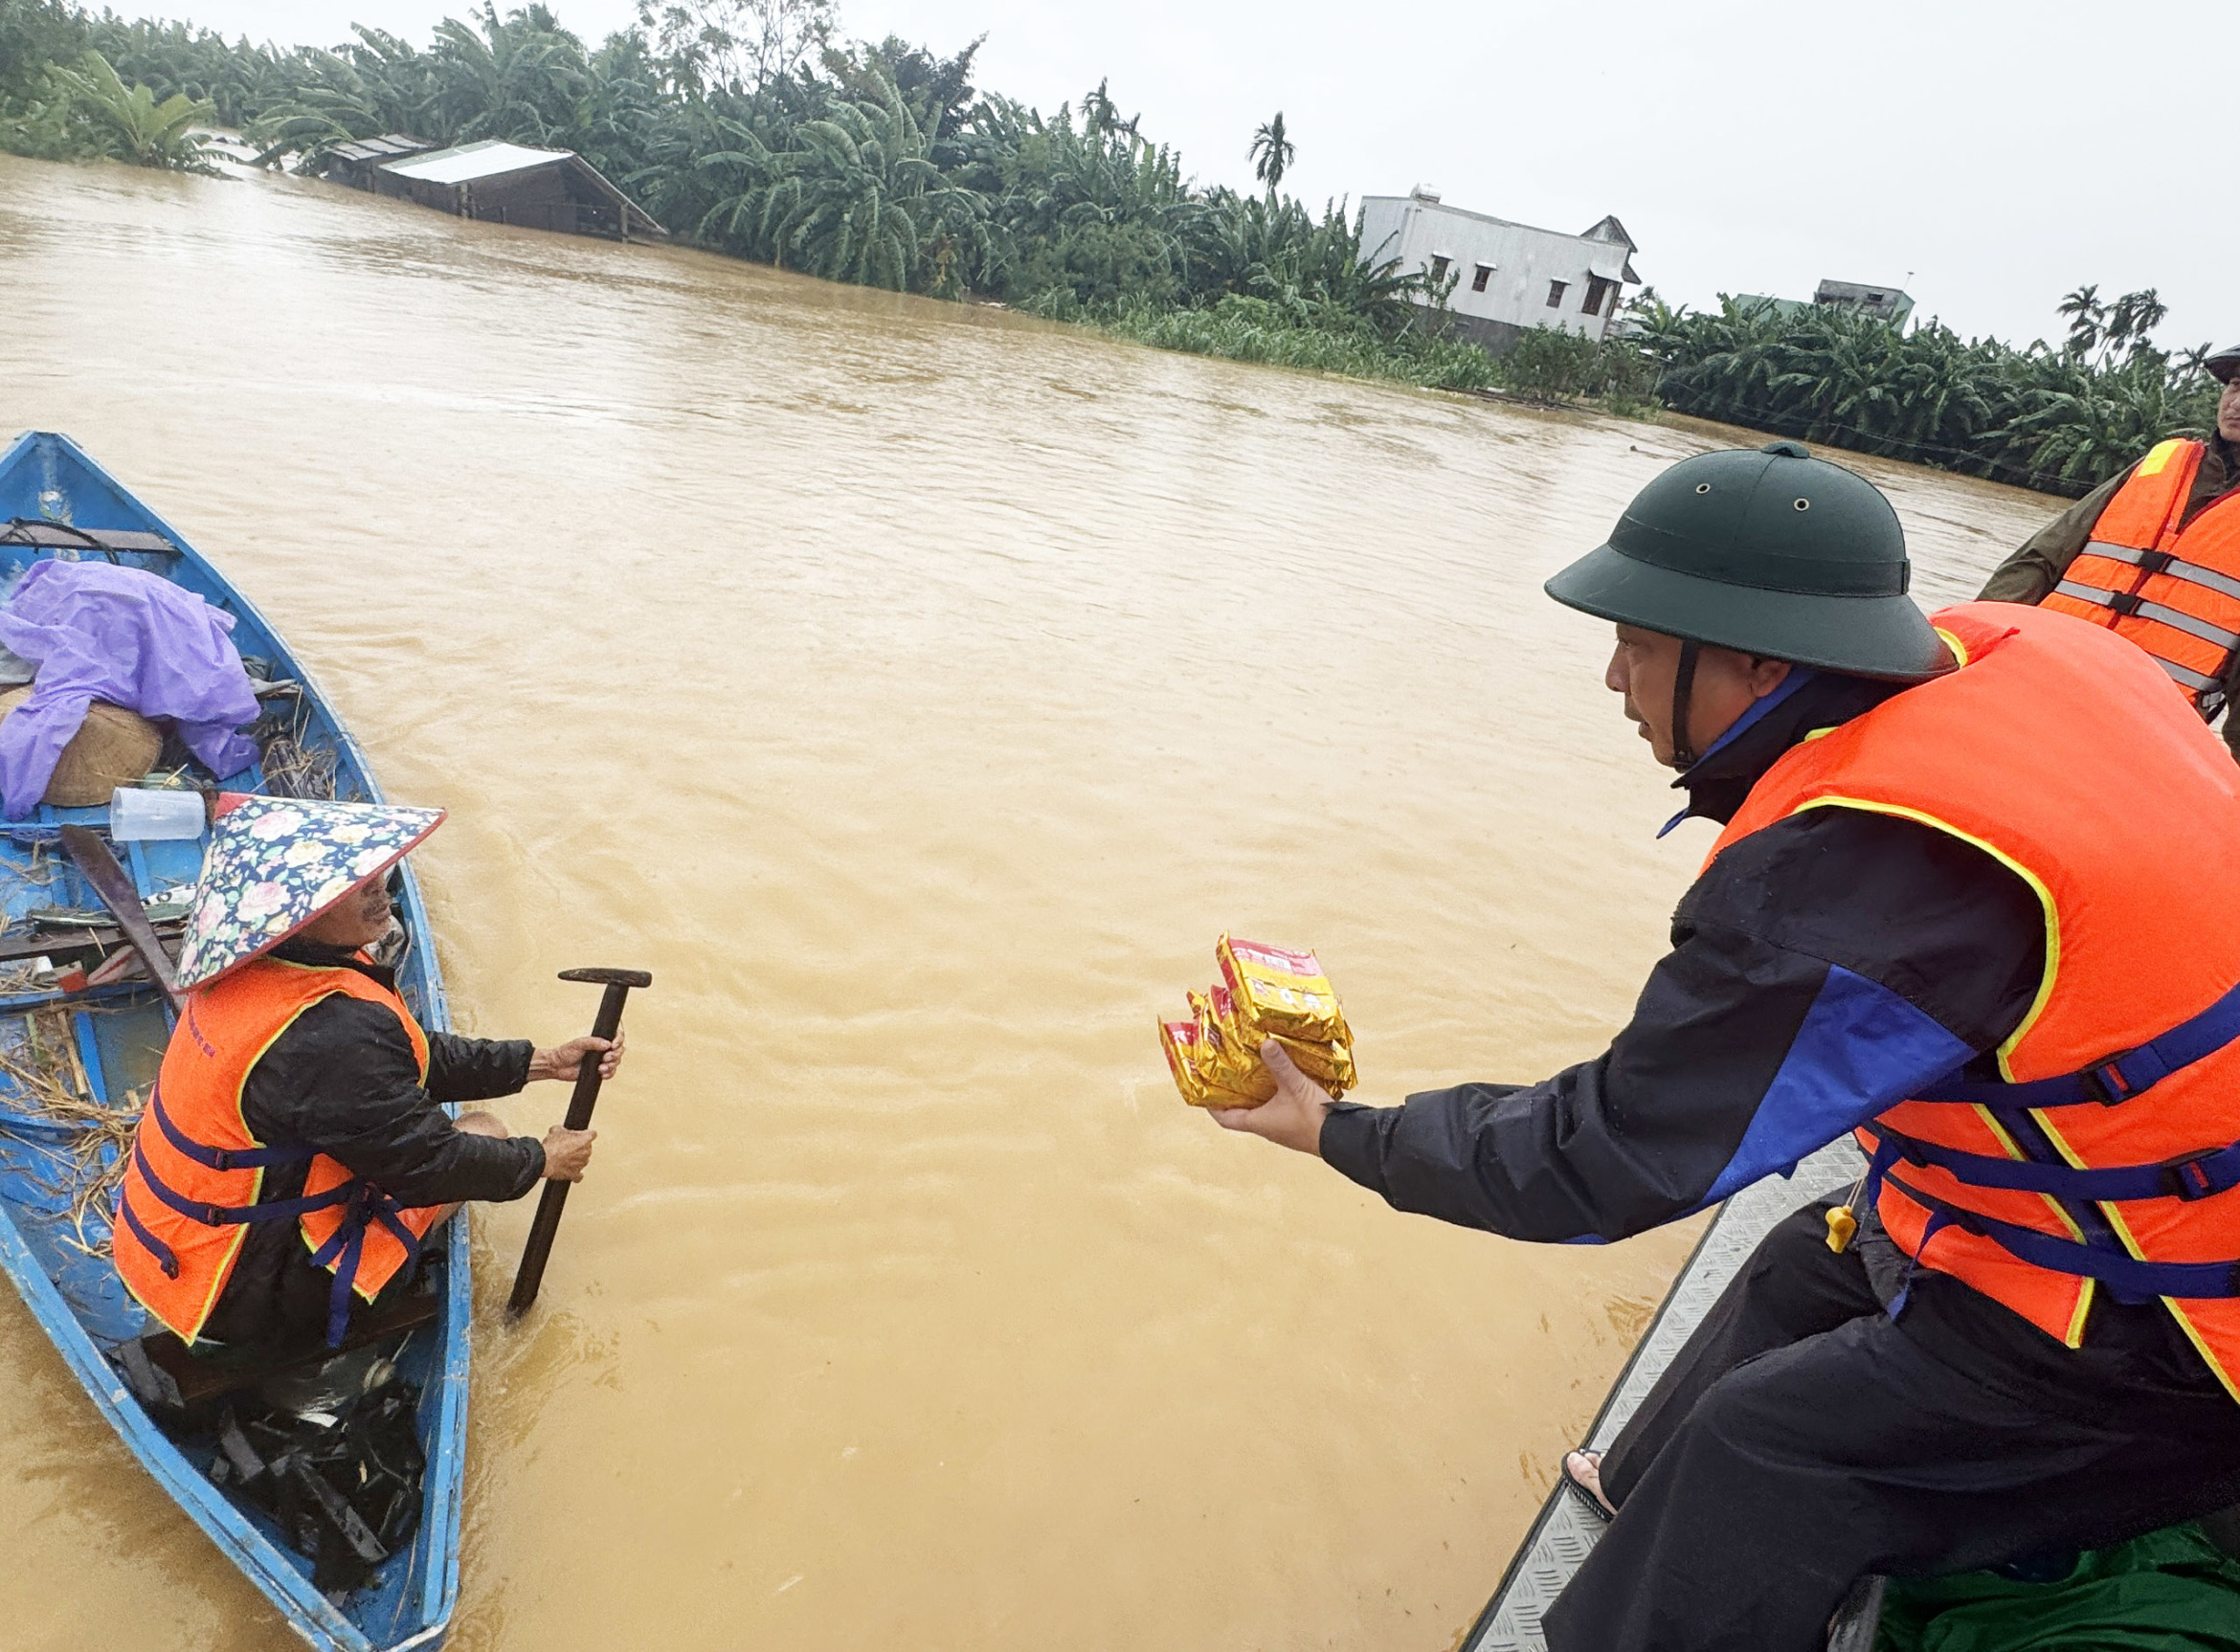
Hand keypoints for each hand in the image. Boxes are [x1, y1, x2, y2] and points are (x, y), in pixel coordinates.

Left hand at [530, 1030, 624, 1083]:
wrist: (558, 1066)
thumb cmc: (566, 1052)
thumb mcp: (579, 1044)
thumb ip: (593, 1042)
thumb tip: (608, 1044)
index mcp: (600, 1038)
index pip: (617, 1035)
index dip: (619, 1039)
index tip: (614, 1045)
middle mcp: (603, 1048)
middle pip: (620, 1050)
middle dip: (615, 1055)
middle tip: (605, 1058)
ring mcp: (603, 1060)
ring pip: (617, 1062)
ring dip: (611, 1065)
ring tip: (600, 1068)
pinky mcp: (600, 1071)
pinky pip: (611, 1073)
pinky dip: (609, 1074)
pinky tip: (601, 1074)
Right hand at [540, 1125, 595, 1180]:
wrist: (545, 1160)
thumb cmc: (552, 1146)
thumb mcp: (556, 1130)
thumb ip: (564, 1130)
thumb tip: (561, 1131)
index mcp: (585, 1139)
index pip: (592, 1134)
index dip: (585, 1134)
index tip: (581, 1136)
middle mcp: (587, 1151)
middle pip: (587, 1147)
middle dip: (578, 1147)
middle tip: (567, 1146)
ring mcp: (582, 1163)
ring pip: (583, 1160)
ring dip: (576, 1159)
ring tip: (565, 1157)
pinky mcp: (575, 1174)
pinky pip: (579, 1175)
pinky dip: (575, 1173)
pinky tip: (571, 1170)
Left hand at [1208, 1040, 1334, 1156]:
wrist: (1343, 1138)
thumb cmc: (1313, 1118)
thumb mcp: (1295, 1086)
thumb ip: (1280, 1064)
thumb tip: (1265, 1042)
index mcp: (1259, 1123)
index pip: (1226, 1119)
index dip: (1213, 1106)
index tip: (1205, 1090)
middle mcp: (1267, 1127)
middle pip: (1242, 1111)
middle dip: (1235, 1093)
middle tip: (1228, 1072)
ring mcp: (1283, 1127)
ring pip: (1261, 1108)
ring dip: (1255, 1092)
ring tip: (1252, 1069)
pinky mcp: (1297, 1123)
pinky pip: (1278, 1107)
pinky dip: (1274, 1093)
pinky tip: (1279, 1078)